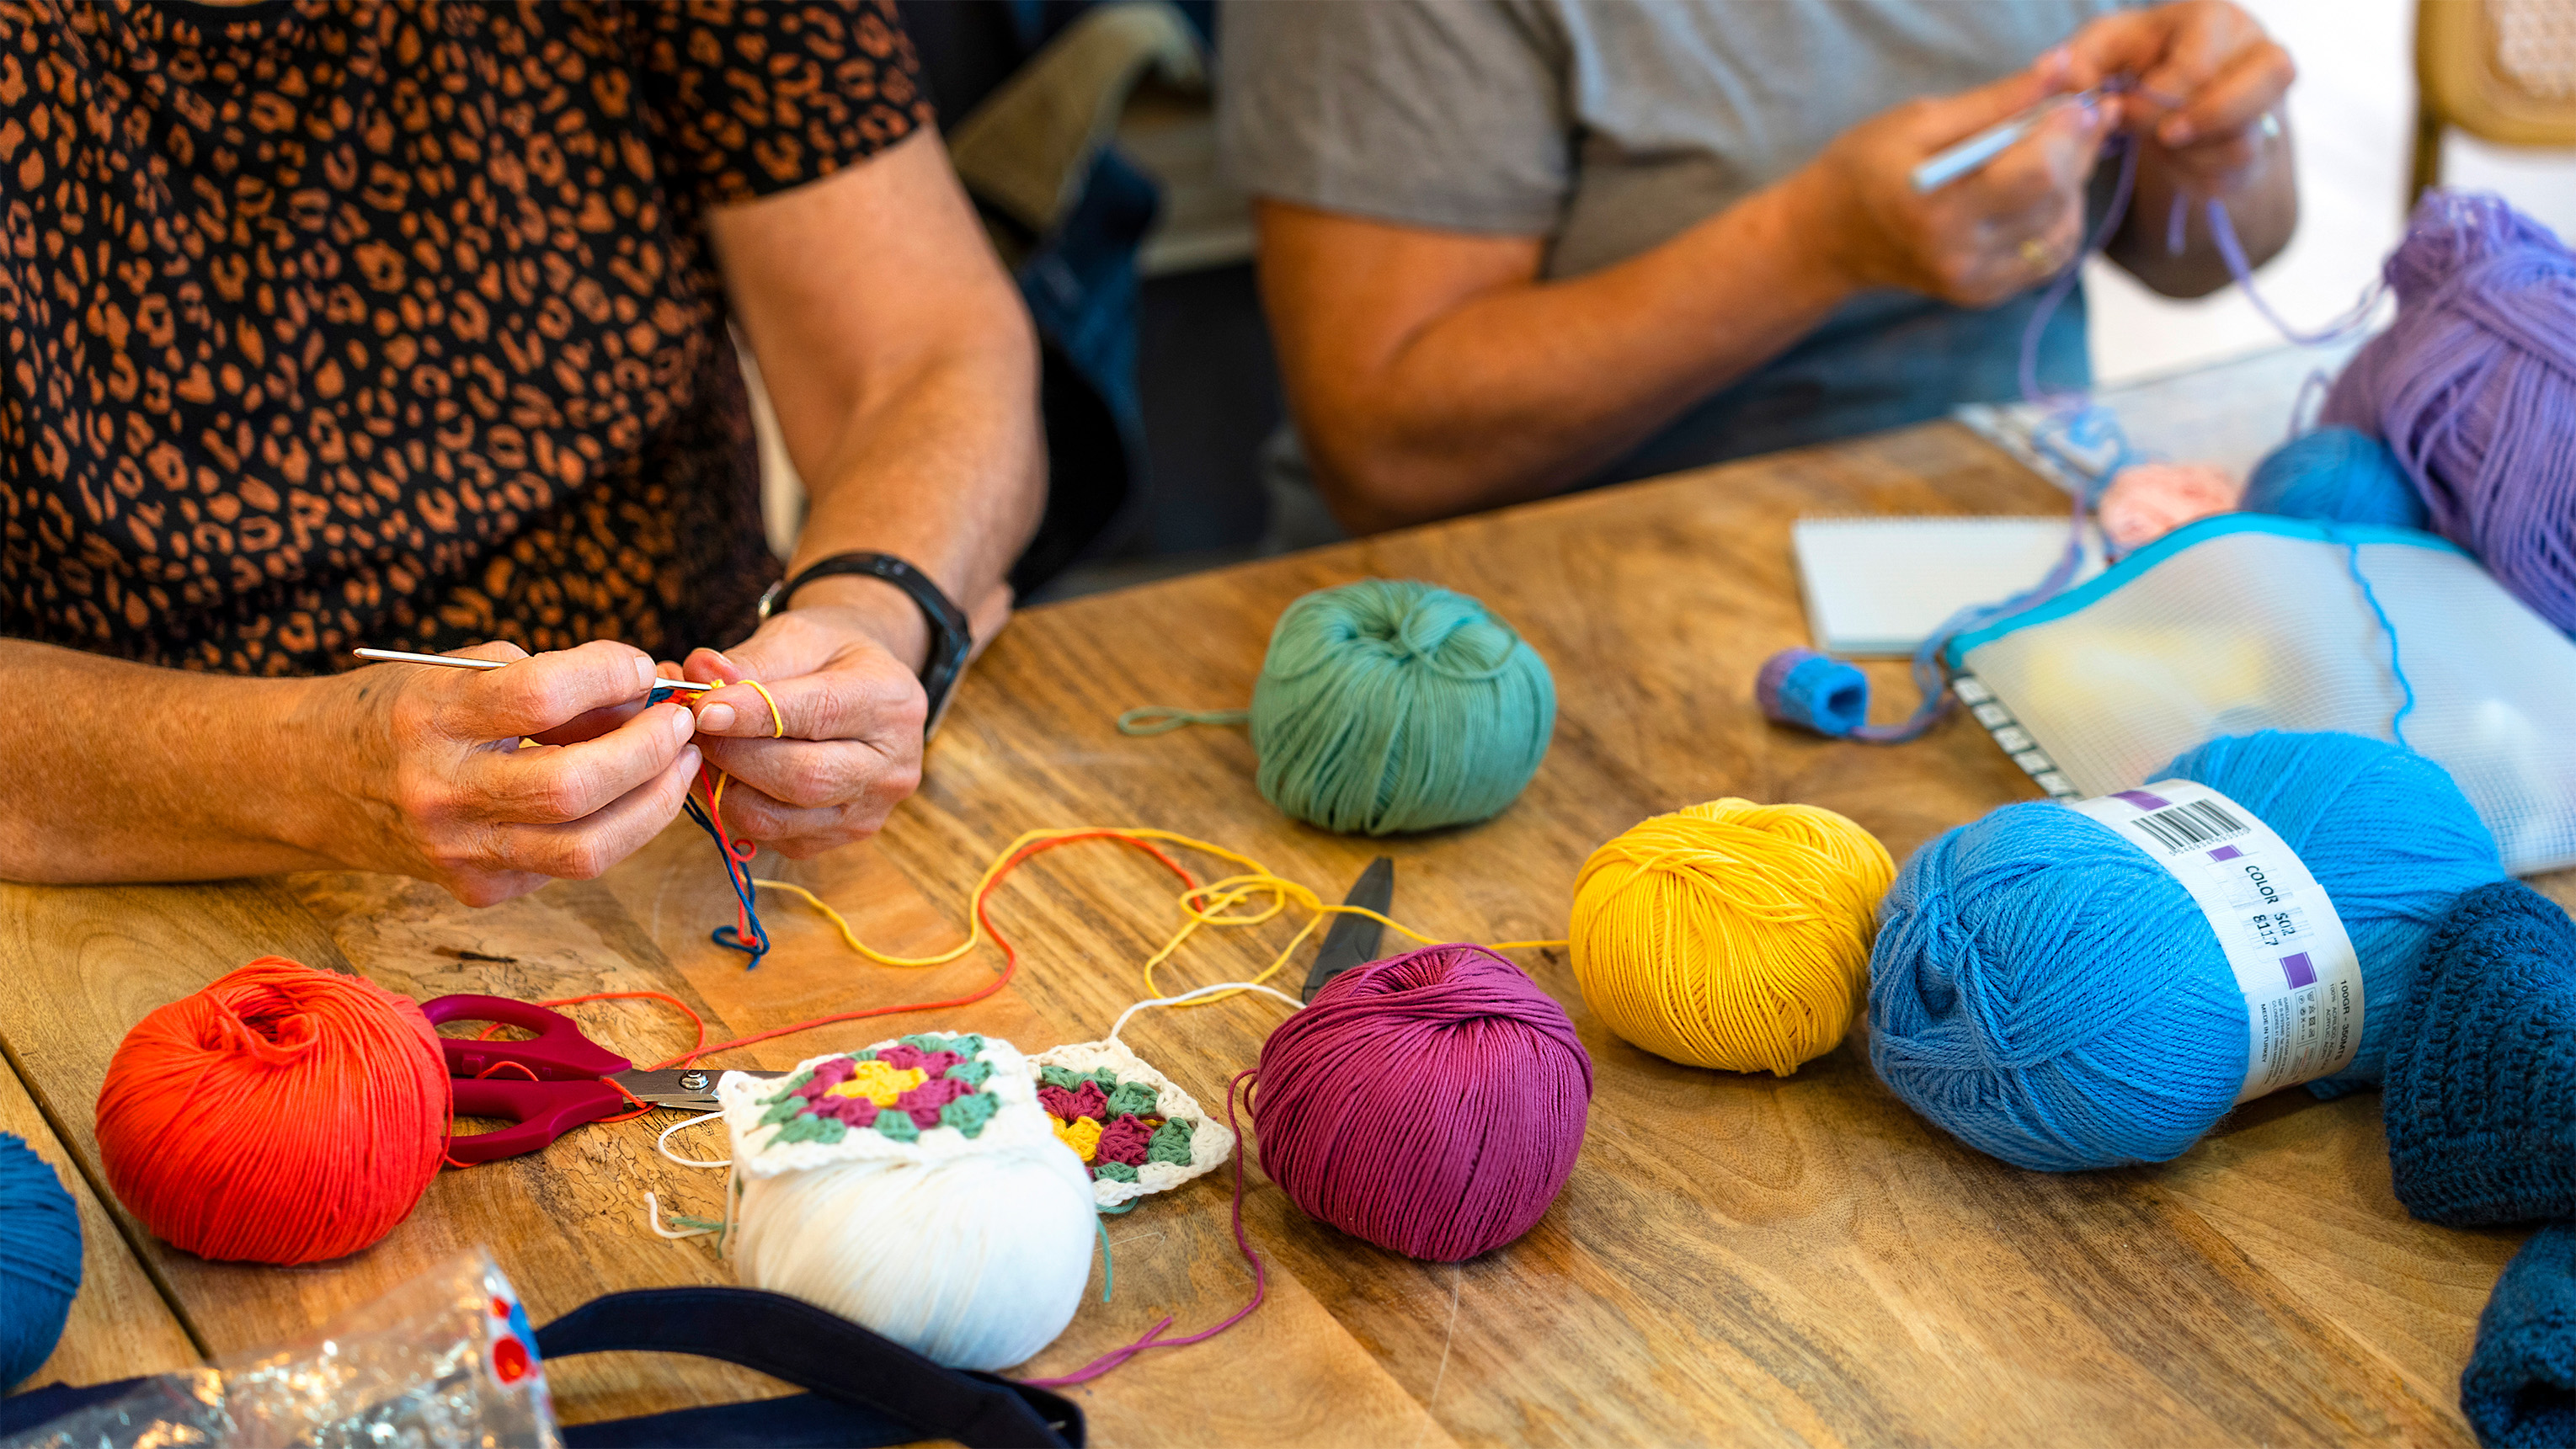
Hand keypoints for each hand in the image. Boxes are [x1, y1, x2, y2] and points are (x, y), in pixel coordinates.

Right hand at [329, 641, 701, 904]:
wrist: (312, 781)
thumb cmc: (403, 711)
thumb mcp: (462, 672)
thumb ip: (554, 680)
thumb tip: (650, 689)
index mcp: (431, 719)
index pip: (538, 697)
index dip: (607, 675)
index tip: (639, 664)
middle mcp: (442, 792)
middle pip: (575, 786)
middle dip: (649, 750)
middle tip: (680, 721)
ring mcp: (459, 852)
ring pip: (588, 847)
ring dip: (654, 802)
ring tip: (678, 761)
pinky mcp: (479, 890)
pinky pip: (570, 864)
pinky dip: (614, 826)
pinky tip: (627, 794)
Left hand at [678, 581, 941, 858]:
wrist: (868, 689)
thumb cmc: (830, 656)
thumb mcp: (799, 636)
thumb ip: (751, 659)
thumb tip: (697, 674)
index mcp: (891, 702)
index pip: (820, 714)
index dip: (755, 716)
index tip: (703, 709)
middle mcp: (892, 766)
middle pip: (803, 777)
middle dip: (733, 755)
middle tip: (688, 730)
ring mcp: (869, 810)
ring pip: (779, 818)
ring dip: (724, 787)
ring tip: (702, 750)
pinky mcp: (841, 837)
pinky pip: (773, 836)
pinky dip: (736, 807)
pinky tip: (726, 774)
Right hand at [1793, 48, 2112, 307]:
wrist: (1830, 237)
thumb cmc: (1866, 166)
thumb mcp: (1920, 121)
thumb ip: (1996, 101)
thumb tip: (2061, 69)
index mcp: (1937, 207)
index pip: (2037, 172)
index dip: (2068, 130)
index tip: (2074, 101)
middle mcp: (1960, 256)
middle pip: (2056, 197)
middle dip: (2074, 149)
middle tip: (2069, 118)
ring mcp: (1975, 283)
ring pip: (2064, 226)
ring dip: (2070, 184)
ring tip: (2044, 155)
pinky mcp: (1985, 295)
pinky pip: (2052, 255)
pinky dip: (2058, 218)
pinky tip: (2036, 195)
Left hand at [2066, 1, 2293, 197]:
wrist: (2168, 89)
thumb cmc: (2134, 59)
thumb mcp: (2101, 48)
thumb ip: (2077, 61)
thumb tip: (2066, 77)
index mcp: (2217, 19)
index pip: (2198, 66)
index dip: (2156, 99)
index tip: (2125, 109)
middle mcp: (2260, 54)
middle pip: (2255, 92)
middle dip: (2195, 125)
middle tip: (2161, 136)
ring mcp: (2270, 102)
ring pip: (2245, 144)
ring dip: (2189, 156)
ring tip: (2161, 142)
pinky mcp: (2263, 146)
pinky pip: (2236, 176)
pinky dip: (2195, 177)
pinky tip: (2175, 159)